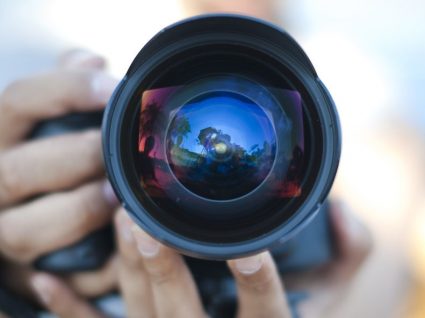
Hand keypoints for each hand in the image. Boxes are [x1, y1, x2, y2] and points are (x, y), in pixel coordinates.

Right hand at [0, 50, 118, 297]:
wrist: (30, 216)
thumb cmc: (49, 158)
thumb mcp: (49, 119)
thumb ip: (64, 88)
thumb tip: (91, 60)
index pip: (20, 100)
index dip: (69, 89)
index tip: (114, 88)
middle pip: (20, 169)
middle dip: (78, 158)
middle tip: (117, 154)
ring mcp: (5, 233)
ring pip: (27, 229)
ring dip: (80, 211)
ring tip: (118, 197)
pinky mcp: (24, 275)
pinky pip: (56, 277)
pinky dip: (92, 264)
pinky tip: (120, 250)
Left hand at [29, 203, 370, 317]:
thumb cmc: (289, 314)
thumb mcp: (328, 291)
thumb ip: (346, 254)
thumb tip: (347, 214)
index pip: (267, 316)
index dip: (258, 284)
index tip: (247, 247)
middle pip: (185, 314)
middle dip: (165, 267)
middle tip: (144, 219)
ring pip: (142, 315)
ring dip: (128, 272)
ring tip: (118, 222)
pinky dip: (70, 311)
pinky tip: (46, 281)